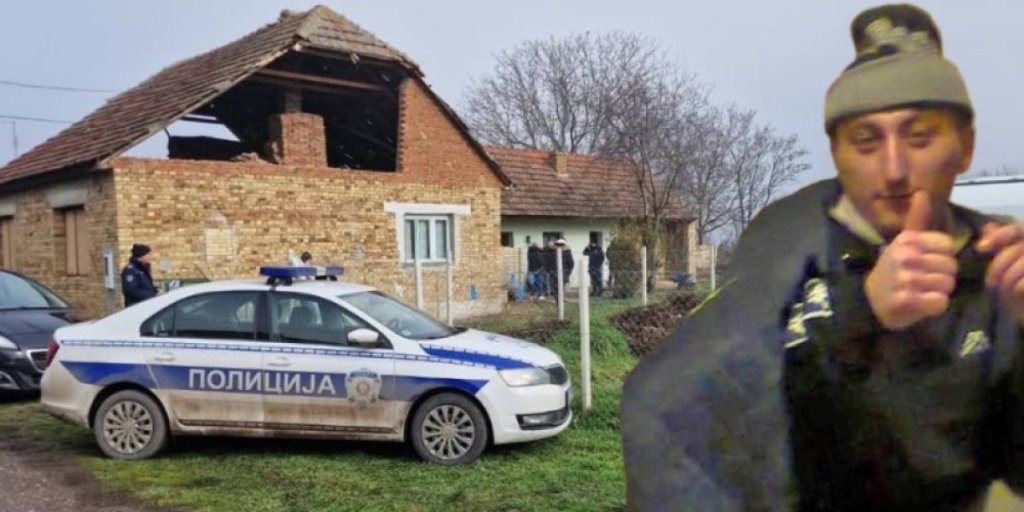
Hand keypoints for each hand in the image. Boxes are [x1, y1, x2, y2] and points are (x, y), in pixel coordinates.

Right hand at [864, 191, 957, 328]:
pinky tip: (921, 304)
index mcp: (907, 240)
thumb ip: (916, 219)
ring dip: (939, 292)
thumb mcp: (902, 243)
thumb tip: (923, 192)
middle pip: (951, 266)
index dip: (942, 257)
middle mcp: (905, 256)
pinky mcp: (906, 301)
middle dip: (943, 277)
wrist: (869, 301)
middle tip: (924, 282)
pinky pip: (940, 302)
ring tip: (922, 292)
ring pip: (947, 285)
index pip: (948, 246)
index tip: (927, 264)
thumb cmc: (892, 271)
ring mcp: (905, 279)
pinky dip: (934, 307)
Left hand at [977, 221, 1023, 328]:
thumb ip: (1002, 246)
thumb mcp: (1010, 269)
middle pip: (1016, 248)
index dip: (1000, 235)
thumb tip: (988, 226)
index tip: (980, 248)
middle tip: (993, 282)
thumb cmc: (1023, 297)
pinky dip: (1012, 292)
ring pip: (1018, 266)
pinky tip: (1016, 298)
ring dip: (1004, 280)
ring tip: (1005, 292)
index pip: (1019, 229)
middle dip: (998, 265)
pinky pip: (1020, 285)